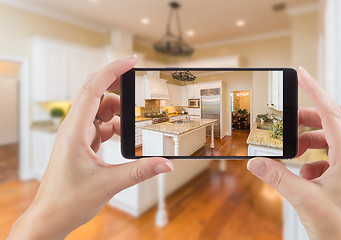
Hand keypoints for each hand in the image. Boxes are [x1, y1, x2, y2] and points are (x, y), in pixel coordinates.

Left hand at [8, 56, 173, 239]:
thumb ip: (140, 171)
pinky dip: (114, 126)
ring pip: (99, 110)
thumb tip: (166, 163)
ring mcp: (76, 135)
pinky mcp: (81, 143)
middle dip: (119, 88)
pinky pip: (99, 124)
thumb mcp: (109, 184)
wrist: (51, 217)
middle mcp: (73, 128)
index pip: (93, 89)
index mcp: (74, 131)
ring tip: (134, 124)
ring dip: (118, 113)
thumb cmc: (68, 200)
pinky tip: (123, 138)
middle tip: (139, 88)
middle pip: (96, 94)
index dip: (112, 71)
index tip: (131, 61)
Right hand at [247, 67, 340, 238]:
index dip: (315, 91)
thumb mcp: (304, 199)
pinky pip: (323, 162)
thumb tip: (255, 162)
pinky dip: (308, 164)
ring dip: (305, 145)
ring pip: (325, 145)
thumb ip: (277, 177)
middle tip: (284, 121)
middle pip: (326, 127)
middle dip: (303, 122)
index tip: (302, 74)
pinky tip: (300, 177)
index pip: (331, 114)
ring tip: (289, 153)